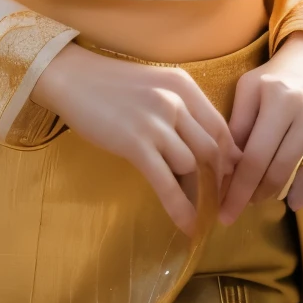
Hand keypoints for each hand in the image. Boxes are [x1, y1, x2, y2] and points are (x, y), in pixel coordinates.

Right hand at [32, 43, 241, 236]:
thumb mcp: (156, 88)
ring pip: (192, 166)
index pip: (221, 128)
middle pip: (212, 150)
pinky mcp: (136, 144)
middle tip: (217, 203)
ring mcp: (156, 122)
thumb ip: (184, 111)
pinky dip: (181, 208)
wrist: (71, 77)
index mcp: (184, 86)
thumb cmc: (112, 85)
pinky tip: (187, 225)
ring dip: (197, 193)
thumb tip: (213, 149)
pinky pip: (167, 183)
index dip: (230, 159)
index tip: (230, 180)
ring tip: (199, 212)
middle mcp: (176, 101)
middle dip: (219, 181)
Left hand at [217, 32, 302, 226]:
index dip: (236, 187)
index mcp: (274, 96)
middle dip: (249, 194)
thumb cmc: (272, 78)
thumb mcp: (248, 90)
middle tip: (234, 209)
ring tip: (255, 199)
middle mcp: (301, 108)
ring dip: (271, 193)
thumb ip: (236, 126)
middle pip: (272, 167)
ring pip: (293, 171)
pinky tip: (292, 203)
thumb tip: (224, 170)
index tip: (221, 211)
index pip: (251, 154)